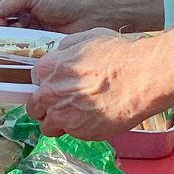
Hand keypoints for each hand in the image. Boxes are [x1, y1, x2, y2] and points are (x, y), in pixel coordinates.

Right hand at [0, 0, 105, 34]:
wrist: (89, 15)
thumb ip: (8, 4)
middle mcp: (28, 7)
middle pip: (4, 16)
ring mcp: (35, 24)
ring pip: (12, 30)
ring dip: (3, 33)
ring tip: (0, 36)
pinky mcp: (40, 38)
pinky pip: (24, 42)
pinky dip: (15, 44)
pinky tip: (10, 46)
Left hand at [28, 31, 160, 140]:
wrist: (139, 79)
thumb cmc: (117, 56)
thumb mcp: (85, 39)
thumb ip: (65, 50)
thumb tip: (60, 56)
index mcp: (47, 69)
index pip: (33, 81)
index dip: (47, 83)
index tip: (56, 86)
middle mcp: (49, 95)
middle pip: (34, 108)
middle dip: (45, 107)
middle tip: (62, 104)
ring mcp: (63, 117)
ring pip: (48, 127)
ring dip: (58, 123)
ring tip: (76, 116)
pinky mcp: (80, 133)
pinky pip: (72, 135)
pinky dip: (80, 129)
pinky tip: (94, 118)